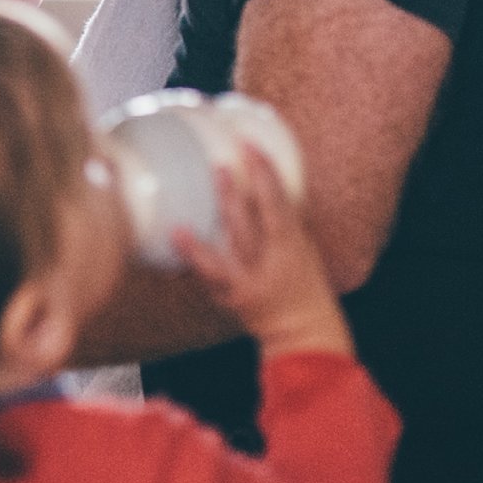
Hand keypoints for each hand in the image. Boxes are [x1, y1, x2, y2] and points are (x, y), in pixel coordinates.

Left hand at [172, 149, 350, 358]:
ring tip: (180, 224)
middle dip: (233, 198)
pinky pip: (209, 277)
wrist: (306, 334)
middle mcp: (269, 265)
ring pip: (222, 260)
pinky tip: (175, 241)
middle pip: (247, 228)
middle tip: (217, 167)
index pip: (277, 205)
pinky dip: (192, 260)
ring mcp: (248, 284)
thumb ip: (283, 221)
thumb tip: (261, 183)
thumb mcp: (304, 250)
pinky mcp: (232, 298)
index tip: (250, 147)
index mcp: (292, 247)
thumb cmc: (306, 287)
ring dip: (200, 242)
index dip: (265, 175)